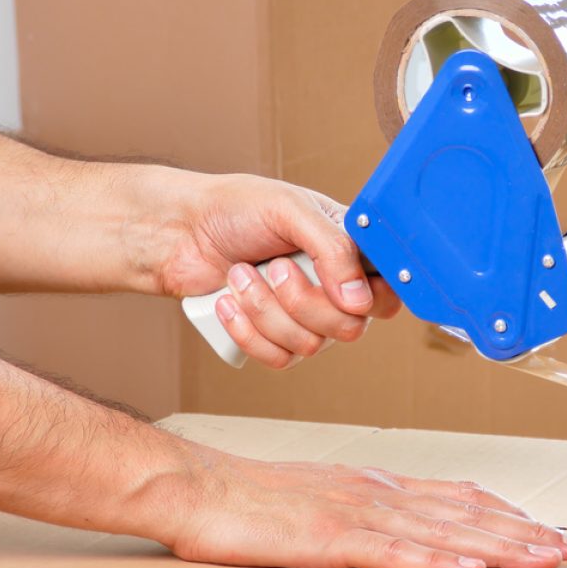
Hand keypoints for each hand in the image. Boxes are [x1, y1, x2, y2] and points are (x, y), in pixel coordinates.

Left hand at [155, 172, 399, 368]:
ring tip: (240, 275)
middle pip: (352, 326)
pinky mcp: (273, 338)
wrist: (178, 232)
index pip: (388, 290)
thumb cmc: (235, 209)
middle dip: (304, 301)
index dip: (370, 296)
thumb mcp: (290, 209)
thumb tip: (359, 299)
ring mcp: (304, 316)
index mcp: (350, 251)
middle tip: (275, 267)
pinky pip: (279, 358)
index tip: (342, 285)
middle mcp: (333, 287)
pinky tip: (228, 303)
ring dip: (266, 311)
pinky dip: (248, 333)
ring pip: (311, 345)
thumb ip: (334, 248)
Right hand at [161, 452, 566, 567]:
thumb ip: (372, 509)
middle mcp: (381, 492)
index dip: (510, 517)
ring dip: (499, 548)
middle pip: (467, 515)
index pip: (461, 498)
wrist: (202, 487)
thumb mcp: (328, 497)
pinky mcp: (328, 537)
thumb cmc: (259, 498)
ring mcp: (357, 513)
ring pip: (444, 532)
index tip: (550, 532)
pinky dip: (434, 562)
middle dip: (525, 534)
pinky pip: (390, 553)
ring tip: (546, 561)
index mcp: (380, 485)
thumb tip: (414, 525)